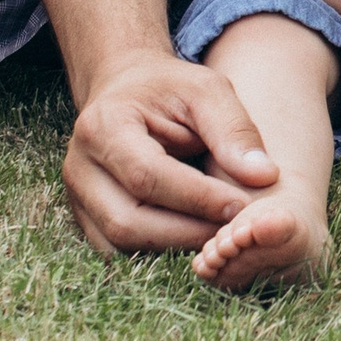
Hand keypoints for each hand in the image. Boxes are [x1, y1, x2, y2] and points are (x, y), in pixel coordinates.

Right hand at [62, 51, 279, 255]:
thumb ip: (234, 129)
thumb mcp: (207, 90)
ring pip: (120, 243)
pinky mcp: (86, 219)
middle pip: (128, 221)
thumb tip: (264, 176)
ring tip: (217, 236)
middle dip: (186, 232)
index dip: (196, 198)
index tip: (241, 206)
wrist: (127, 90)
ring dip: (173, 248)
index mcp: (103, 126)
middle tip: (233, 230)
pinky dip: (156, 252)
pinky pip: (117, 250)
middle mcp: (80, 167)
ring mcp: (77, 198)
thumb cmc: (168, 88)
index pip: (147, 176)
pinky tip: (192, 238)